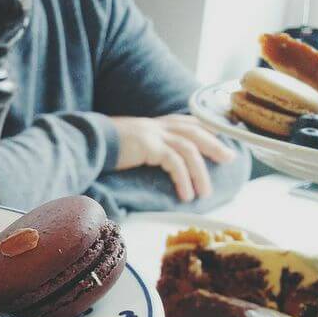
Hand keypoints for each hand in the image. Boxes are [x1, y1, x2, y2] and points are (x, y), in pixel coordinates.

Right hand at [110, 114, 235, 201]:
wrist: (87, 142)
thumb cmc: (104, 147)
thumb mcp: (131, 143)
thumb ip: (146, 147)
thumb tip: (156, 160)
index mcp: (156, 124)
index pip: (189, 122)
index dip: (207, 130)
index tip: (221, 141)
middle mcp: (158, 125)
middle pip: (196, 132)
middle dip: (215, 145)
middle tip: (230, 158)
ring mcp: (154, 134)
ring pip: (189, 150)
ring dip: (200, 173)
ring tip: (204, 193)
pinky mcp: (149, 146)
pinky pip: (174, 162)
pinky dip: (183, 179)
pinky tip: (186, 194)